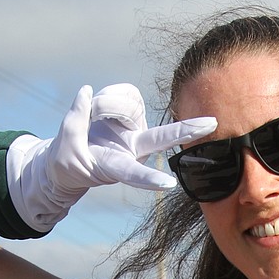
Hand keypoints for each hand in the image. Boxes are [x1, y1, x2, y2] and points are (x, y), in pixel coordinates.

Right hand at [6, 84, 216, 231]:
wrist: (72, 163)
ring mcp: (135, 137)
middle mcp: (133, 152)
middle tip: (212, 123)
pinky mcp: (133, 123)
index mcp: (114, 166)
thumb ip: (76, 117)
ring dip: (106, 103)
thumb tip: (88, 93)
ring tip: (90, 114)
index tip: (170, 184)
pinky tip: (98, 109)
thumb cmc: (67, 160)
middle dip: (188, 131)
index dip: (150, 179)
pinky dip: (107, 97)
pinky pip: (125, 96)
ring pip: (129, 105)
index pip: (134, 174)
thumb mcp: (65, 142)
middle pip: (162, 140)